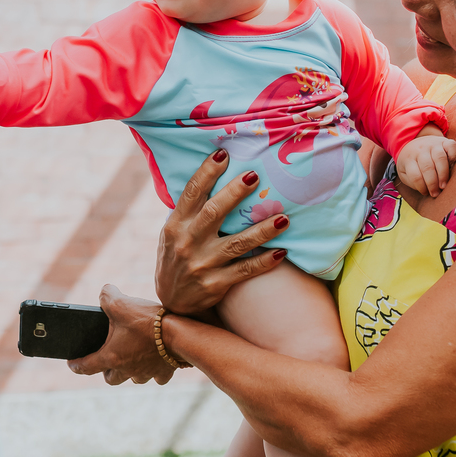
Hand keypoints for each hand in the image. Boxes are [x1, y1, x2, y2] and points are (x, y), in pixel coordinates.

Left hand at [67, 285, 176, 385]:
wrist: (180, 333)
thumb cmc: (147, 321)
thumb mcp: (121, 303)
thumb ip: (106, 296)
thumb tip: (104, 292)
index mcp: (111, 357)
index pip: (86, 367)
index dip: (76, 365)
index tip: (72, 364)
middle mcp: (127, 370)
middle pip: (111, 378)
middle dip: (107, 370)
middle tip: (108, 359)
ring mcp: (146, 373)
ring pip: (134, 378)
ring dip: (131, 371)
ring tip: (133, 358)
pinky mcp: (164, 372)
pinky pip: (156, 377)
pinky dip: (154, 371)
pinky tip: (156, 360)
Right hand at [155, 149, 291, 313]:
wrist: (172, 302)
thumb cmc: (178, 256)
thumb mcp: (173, 232)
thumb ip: (190, 211)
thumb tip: (213, 175)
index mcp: (176, 225)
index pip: (192, 193)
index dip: (206, 172)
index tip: (223, 154)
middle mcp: (187, 242)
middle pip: (213, 212)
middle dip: (235, 193)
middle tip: (255, 176)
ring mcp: (202, 265)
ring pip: (237, 243)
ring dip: (261, 230)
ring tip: (283, 218)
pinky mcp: (215, 285)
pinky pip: (245, 271)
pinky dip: (264, 261)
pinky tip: (282, 251)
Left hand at [395, 128, 455, 197]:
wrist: (414, 142)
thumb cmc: (411, 163)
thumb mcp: (404, 172)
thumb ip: (412, 181)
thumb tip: (426, 190)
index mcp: (409, 159)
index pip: (414, 175)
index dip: (421, 187)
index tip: (426, 193)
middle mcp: (421, 150)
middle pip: (427, 167)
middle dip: (432, 183)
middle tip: (436, 193)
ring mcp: (433, 144)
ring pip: (440, 157)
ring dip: (443, 174)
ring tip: (443, 186)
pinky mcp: (444, 141)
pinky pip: (451, 146)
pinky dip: (454, 155)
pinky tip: (452, 165)